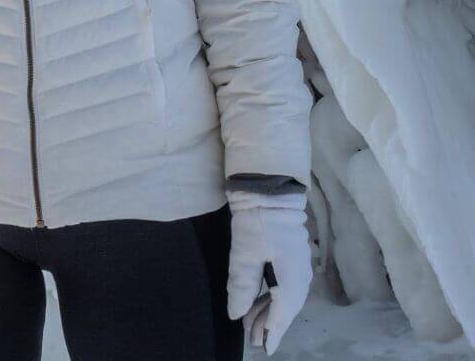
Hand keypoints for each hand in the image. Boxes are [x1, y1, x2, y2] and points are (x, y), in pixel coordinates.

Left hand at [226, 193, 311, 353]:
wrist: (270, 192)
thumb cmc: (256, 222)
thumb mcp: (244, 254)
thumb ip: (243, 286)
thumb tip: (237, 314)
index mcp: (292, 278)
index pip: (282, 313)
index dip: (273, 332)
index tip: (265, 348)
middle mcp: (301, 276)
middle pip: (286, 308)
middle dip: (270, 325)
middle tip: (254, 340)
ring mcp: (299, 267)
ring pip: (286, 299)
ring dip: (270, 313)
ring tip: (252, 327)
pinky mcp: (293, 259)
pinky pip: (285, 287)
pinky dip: (273, 299)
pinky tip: (260, 304)